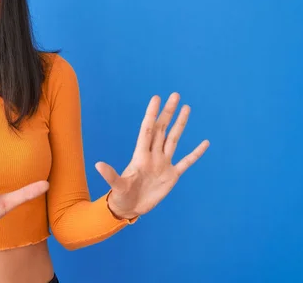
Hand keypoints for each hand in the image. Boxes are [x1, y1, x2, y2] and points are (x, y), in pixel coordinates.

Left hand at [95, 93, 209, 218]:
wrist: (130, 208)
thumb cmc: (121, 196)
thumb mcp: (117, 185)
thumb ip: (110, 175)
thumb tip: (98, 164)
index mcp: (140, 155)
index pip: (147, 129)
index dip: (152, 114)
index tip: (156, 98)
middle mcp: (153, 155)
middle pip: (162, 129)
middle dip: (168, 112)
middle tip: (175, 95)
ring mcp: (163, 164)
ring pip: (174, 139)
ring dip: (180, 124)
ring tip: (187, 108)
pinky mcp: (172, 175)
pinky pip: (187, 161)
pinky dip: (196, 153)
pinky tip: (205, 142)